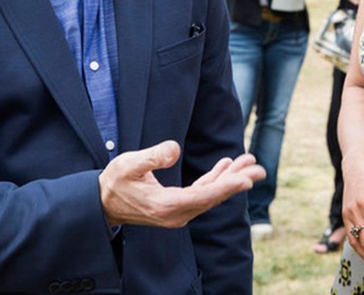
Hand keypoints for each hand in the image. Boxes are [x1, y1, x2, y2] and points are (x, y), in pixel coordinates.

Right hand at [98, 140, 264, 227]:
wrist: (104, 203)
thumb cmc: (115, 182)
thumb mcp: (128, 165)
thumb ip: (151, 157)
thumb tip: (174, 149)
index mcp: (165, 206)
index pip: (202, 196)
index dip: (226, 187)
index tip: (246, 179)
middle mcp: (176, 213)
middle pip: (213, 197)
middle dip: (237, 182)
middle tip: (259, 169)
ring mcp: (178, 212)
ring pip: (210, 195)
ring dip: (230, 179)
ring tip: (249, 163)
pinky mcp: (177, 206)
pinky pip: (202, 193)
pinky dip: (216, 180)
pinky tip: (226, 166)